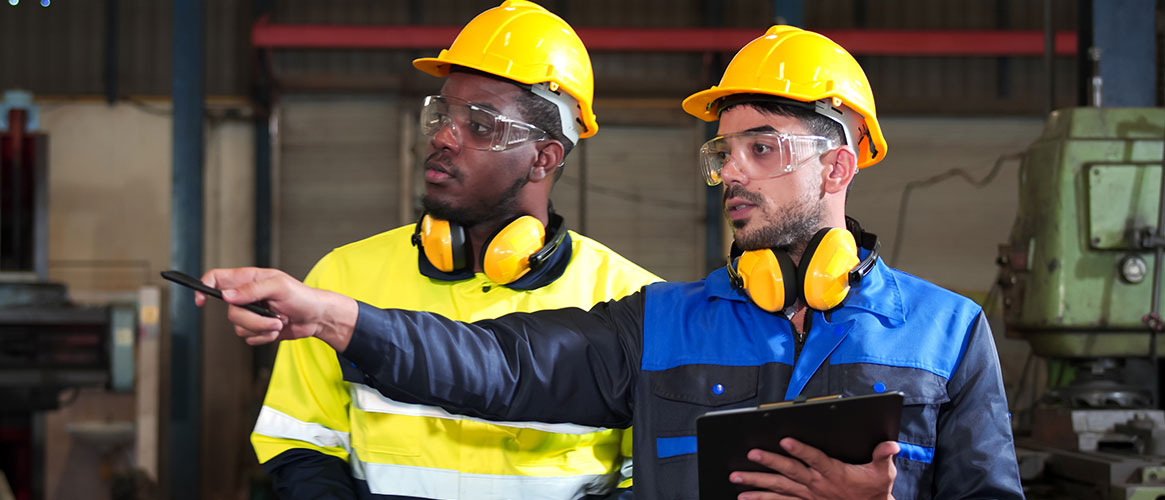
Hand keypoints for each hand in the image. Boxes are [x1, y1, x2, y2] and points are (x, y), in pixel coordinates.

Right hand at [197, 267, 357, 349]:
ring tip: (280, 321)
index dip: (204, 286)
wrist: (316, 318)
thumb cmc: (302, 296)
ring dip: (263, 328)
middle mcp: (246, 296)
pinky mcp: (256, 329)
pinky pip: (249, 338)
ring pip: (239, 327)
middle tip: (275, 317)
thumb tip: (226, 295)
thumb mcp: (279, 287)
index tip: (201, 300)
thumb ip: (252, 290)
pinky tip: (277, 329)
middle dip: (254, 320)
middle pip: (230, 312)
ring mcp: (251, 313)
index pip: (217, 278)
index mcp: (248, 279)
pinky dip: (265, 337)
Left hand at [729, 438, 897, 499]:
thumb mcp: (883, 473)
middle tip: (751, 454)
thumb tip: (890, 444)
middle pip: (789, 472)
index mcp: (833, 472)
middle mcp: (816, 484)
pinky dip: (761, 499)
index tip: (785, 440)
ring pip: (778, 487)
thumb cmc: (873, 490)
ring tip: (736, 477)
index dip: (800, 450)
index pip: (814, 458)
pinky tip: (745, 496)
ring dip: (756, 482)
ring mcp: (807, 495)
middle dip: (769, 463)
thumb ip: (882, 455)